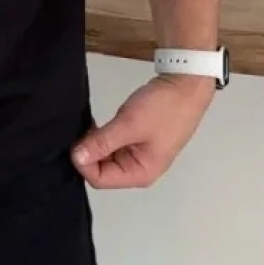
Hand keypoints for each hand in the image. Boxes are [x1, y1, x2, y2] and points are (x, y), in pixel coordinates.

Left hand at [72, 74, 214, 190]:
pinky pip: (112, 145)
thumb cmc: (164, 108)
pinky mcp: (136, 140)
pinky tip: (98, 123)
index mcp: (140, 173)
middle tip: (82, 129)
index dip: (83, 162)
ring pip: (105, 156)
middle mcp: (138, 169)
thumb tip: (76, 157)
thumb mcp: (129, 125)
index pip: (99, 179)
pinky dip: (103, 136)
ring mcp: (138, 154)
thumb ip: (101, 143)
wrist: (187, 85)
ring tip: (90, 124)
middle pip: (101, 170)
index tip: (76, 141)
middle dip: (88, 152)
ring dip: (95, 142)